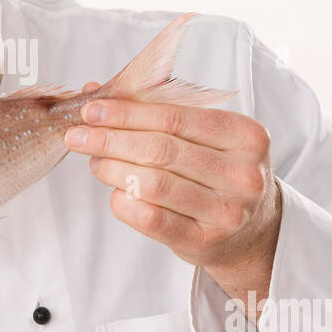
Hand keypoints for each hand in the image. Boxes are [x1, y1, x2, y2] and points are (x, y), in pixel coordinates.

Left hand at [64, 93, 281, 284]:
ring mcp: (227, 212)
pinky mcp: (206, 241)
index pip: (175, 117)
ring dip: (112, 169)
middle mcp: (243, 174)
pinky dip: (123, 202)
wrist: (252, 232)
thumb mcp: (208, 138)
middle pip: (160, 149)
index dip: (127, 113)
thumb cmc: (221, 174)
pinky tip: (114, 191)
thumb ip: (160, 113)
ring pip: (153, 183)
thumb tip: (97, 90)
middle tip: (79, 136)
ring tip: (95, 162)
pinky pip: (151, 218)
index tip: (92, 110)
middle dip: (110, 139)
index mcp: (246, 136)